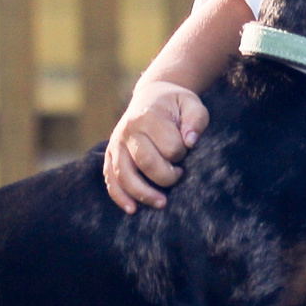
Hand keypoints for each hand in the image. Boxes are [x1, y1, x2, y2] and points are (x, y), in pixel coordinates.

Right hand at [104, 80, 208, 212]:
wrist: (150, 96)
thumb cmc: (175, 104)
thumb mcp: (191, 103)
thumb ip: (195, 120)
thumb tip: (190, 141)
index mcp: (149, 115)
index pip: (169, 146)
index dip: (182, 154)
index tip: (187, 151)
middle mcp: (128, 130)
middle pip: (146, 163)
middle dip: (166, 177)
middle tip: (179, 175)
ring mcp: (116, 143)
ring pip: (124, 175)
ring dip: (143, 193)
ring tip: (162, 204)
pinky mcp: (110, 154)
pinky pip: (110, 178)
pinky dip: (119, 196)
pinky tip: (132, 209)